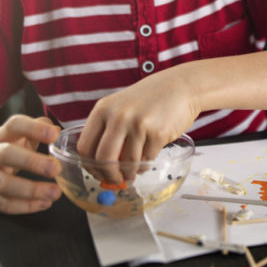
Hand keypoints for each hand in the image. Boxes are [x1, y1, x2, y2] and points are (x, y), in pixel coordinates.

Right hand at [0, 115, 61, 213]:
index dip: (34, 128)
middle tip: (55, 168)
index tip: (54, 135)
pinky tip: (44, 203)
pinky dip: (25, 206)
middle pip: (6, 155)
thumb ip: (37, 129)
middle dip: (32, 162)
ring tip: (54, 192)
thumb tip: (57, 130)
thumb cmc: (2, 150)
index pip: (14, 125)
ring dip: (31, 190)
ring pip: (3, 184)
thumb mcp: (16, 136)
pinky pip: (3, 204)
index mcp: (0, 136)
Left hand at [77, 71, 199, 177]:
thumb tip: (101, 167)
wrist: (181, 86)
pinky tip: (147, 159)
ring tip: (135, 169)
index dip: (90, 165)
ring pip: (127, 163)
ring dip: (130, 172)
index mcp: (103, 109)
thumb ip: (108, 130)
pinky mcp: (157, 133)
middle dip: (109, 175)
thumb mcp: (121, 107)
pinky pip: (146, 160)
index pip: (85, 146)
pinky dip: (145, 166)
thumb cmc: (151, 98)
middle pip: (103, 158)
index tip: (97, 173)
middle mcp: (118, 116)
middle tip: (114, 180)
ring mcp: (138, 124)